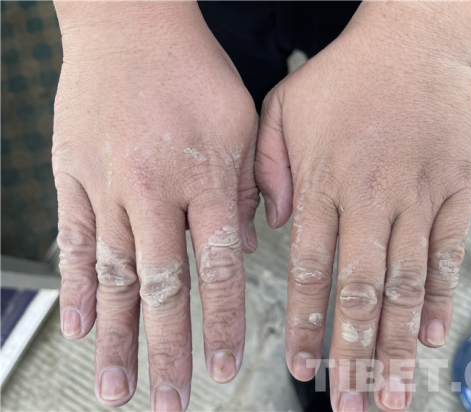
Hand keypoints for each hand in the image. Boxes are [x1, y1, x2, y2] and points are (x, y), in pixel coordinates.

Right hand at [53, 2, 257, 409]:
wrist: (130, 22)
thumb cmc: (194, 70)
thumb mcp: (243, 122)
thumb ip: (247, 188)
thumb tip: (243, 246)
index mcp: (206, 177)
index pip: (218, 269)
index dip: (222, 324)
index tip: (225, 370)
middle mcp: (154, 190)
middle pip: (162, 287)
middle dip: (168, 351)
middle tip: (171, 404)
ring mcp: (107, 185)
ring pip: (112, 277)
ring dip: (117, 340)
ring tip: (118, 390)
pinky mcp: (72, 175)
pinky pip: (73, 241)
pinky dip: (77, 289)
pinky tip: (80, 329)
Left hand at [255, 3, 470, 410]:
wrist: (414, 41)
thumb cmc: (342, 77)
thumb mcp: (280, 110)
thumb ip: (267, 169)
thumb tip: (273, 229)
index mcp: (322, 182)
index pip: (309, 271)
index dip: (305, 326)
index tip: (301, 371)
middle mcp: (370, 196)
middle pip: (359, 291)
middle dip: (354, 356)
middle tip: (350, 406)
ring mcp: (418, 195)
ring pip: (405, 284)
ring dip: (398, 345)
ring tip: (394, 395)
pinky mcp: (458, 190)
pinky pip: (448, 253)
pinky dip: (439, 298)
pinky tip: (431, 338)